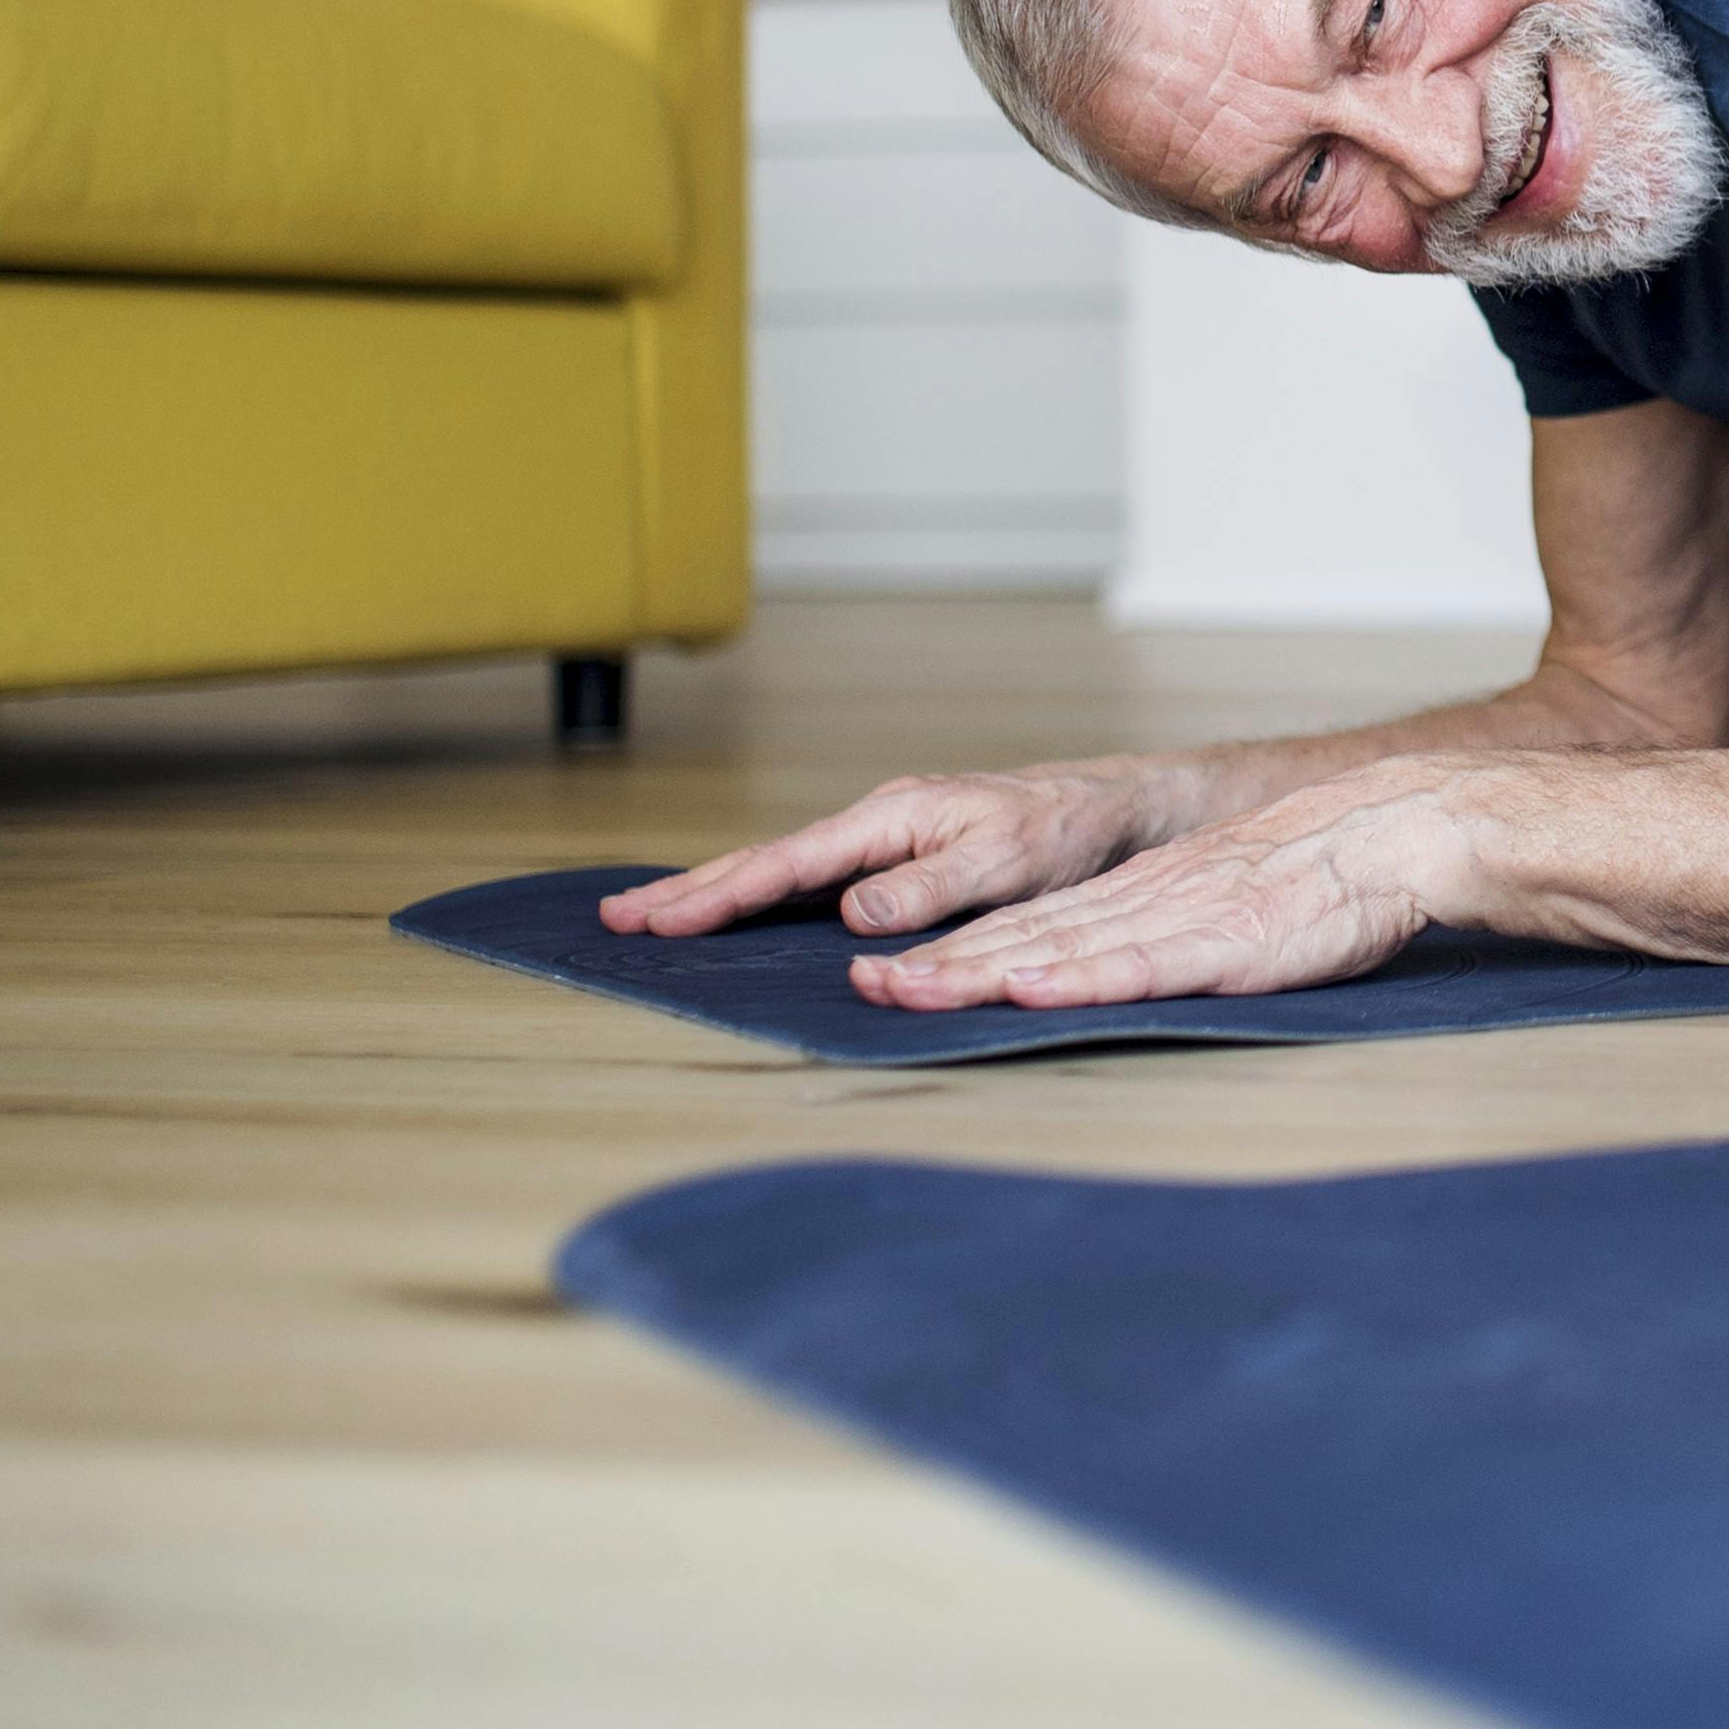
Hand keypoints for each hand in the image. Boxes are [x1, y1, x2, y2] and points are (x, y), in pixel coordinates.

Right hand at [598, 751, 1192, 943]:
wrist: (1112, 807)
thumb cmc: (1065, 830)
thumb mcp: (1004, 861)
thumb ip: (929, 888)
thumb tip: (850, 915)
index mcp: (892, 818)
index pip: (789, 864)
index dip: (721, 895)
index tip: (659, 920)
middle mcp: (878, 824)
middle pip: (767, 861)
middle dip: (691, 891)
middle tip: (615, 919)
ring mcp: (886, 840)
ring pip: (785, 870)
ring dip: (719, 893)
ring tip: (656, 917)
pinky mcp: (900, 859)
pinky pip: (816, 879)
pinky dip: (767, 895)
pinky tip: (743, 914)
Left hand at [845, 755, 1478, 1009]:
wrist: (1396, 833)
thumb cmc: (1329, 878)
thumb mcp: (1231, 901)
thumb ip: (1178, 931)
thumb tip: (1125, 967)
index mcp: (1147, 896)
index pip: (1033, 927)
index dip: (958, 951)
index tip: (893, 974)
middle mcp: (1147, 903)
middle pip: (1025, 937)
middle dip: (940, 966)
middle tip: (864, 988)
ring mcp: (1180, 921)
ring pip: (1063, 949)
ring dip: (980, 973)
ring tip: (910, 989)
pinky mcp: (1224, 944)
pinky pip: (1140, 964)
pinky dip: (1080, 978)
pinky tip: (1031, 988)